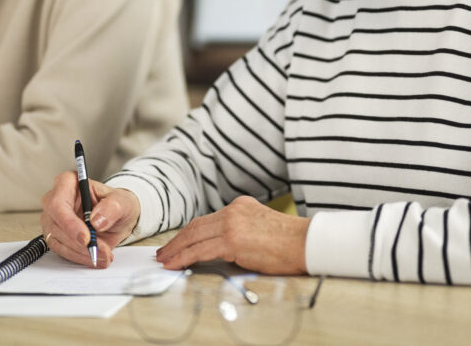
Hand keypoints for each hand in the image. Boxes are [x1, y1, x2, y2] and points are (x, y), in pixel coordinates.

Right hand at [40, 171, 140, 267]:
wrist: (118, 218)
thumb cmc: (117, 204)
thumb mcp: (122, 202)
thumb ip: (112, 207)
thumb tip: (97, 220)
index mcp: (68, 183)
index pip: (58, 204)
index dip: (69, 223)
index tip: (85, 238)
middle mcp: (56, 200)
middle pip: (55, 224)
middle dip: (77, 242)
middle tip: (98, 250)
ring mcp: (53, 219)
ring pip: (57, 240)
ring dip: (80, 252)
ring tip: (103, 254)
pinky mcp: (56, 236)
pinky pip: (62, 251)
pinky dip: (78, 257)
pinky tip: (94, 257)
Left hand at [155, 196, 309, 274]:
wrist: (306, 243)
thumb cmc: (289, 242)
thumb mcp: (260, 226)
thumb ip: (241, 231)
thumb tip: (223, 248)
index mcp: (240, 205)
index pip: (207, 219)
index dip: (188, 232)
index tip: (178, 242)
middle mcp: (233, 210)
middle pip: (196, 226)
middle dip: (177, 241)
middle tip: (164, 252)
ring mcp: (231, 224)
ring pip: (194, 238)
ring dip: (176, 250)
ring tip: (165, 261)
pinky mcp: (232, 240)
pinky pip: (201, 251)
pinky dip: (185, 258)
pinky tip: (176, 265)